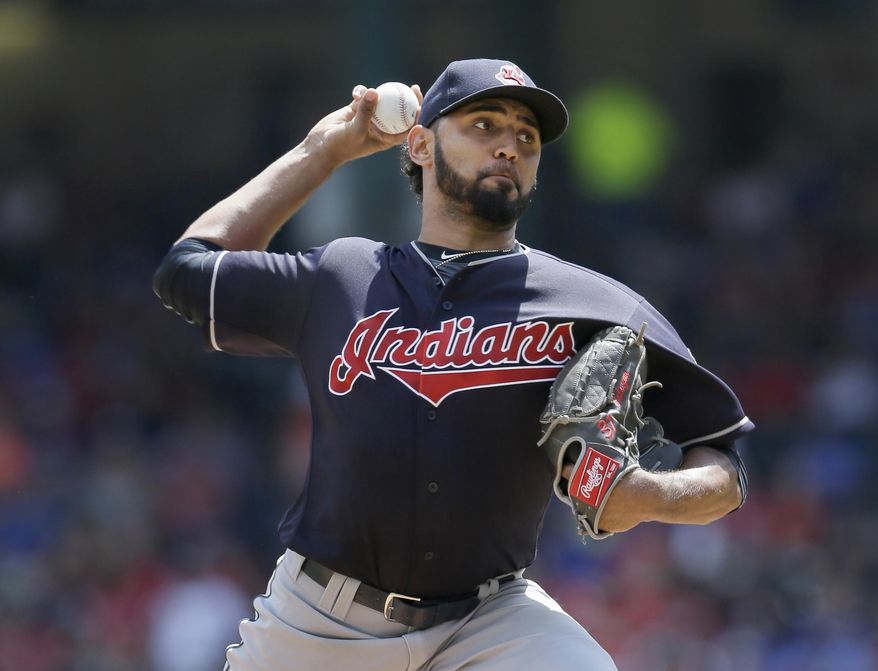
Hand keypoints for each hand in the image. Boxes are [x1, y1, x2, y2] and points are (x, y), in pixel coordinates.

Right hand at [305, 84, 422, 166]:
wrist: (321, 146)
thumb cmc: (342, 145)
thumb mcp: (356, 130)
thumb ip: (366, 111)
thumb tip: (374, 92)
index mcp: (386, 138)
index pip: (407, 127)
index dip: (418, 117)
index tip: (421, 105)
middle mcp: (380, 127)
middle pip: (399, 111)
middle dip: (408, 99)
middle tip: (412, 87)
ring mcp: (369, 117)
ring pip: (380, 101)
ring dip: (379, 94)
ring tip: (382, 87)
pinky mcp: (356, 109)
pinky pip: (363, 96)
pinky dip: (360, 93)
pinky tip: (356, 93)